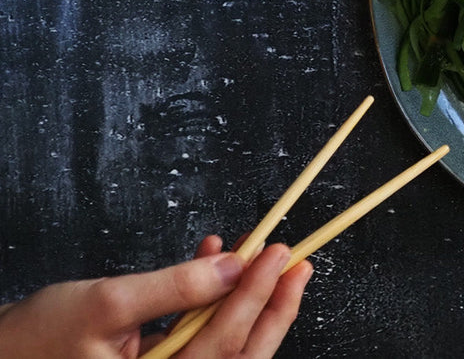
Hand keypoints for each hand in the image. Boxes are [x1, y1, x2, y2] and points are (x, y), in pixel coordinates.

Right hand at [0, 235, 312, 357]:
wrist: (4, 354)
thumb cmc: (37, 338)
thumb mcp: (105, 302)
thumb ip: (174, 287)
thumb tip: (233, 266)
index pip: (222, 346)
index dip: (256, 298)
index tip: (277, 255)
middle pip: (239, 355)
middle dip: (273, 306)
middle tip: (297, 263)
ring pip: (227, 344)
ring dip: (246, 296)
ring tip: (259, 253)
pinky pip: (204, 337)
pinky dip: (216, 301)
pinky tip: (219, 263)